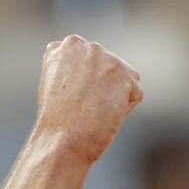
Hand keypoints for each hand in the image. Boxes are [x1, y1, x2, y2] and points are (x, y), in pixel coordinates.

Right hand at [33, 35, 142, 163]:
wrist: (60, 141)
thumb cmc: (56, 123)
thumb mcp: (55, 86)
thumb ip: (75, 70)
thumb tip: (101, 74)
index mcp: (62, 48)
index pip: (89, 64)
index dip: (81, 87)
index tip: (67, 100)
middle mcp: (84, 46)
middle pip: (108, 70)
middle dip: (99, 90)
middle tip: (79, 107)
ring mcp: (105, 57)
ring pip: (122, 81)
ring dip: (112, 99)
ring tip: (90, 111)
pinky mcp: (125, 73)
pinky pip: (133, 95)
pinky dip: (122, 110)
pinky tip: (102, 115)